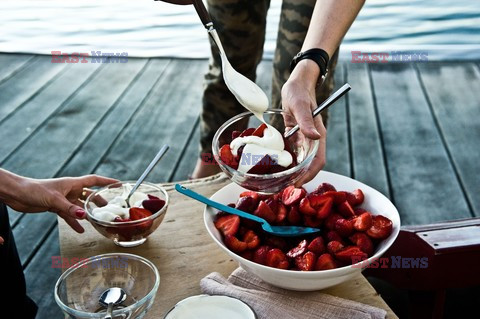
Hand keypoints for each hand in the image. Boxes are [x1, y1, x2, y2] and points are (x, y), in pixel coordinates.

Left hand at [5, 175, 117, 232]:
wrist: (18, 195)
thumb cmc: (35, 190)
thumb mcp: (54, 200)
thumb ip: (70, 208)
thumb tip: (84, 216)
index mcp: (72, 183)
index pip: (94, 180)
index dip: (106, 182)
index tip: (118, 184)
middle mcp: (70, 190)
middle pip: (89, 194)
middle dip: (99, 201)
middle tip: (109, 208)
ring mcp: (63, 199)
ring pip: (80, 206)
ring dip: (88, 213)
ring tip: (97, 220)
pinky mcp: (56, 207)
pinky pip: (69, 215)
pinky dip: (75, 222)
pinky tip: (80, 230)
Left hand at [281, 60, 325, 184]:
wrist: (296, 84)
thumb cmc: (299, 92)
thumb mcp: (300, 105)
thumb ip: (306, 120)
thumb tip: (315, 135)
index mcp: (317, 135)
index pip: (317, 162)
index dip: (309, 175)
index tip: (297, 184)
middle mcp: (311, 141)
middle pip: (309, 166)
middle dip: (299, 179)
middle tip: (283, 189)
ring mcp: (303, 140)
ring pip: (300, 162)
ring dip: (292, 173)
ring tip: (278, 183)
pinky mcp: (295, 138)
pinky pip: (291, 154)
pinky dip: (285, 162)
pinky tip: (274, 168)